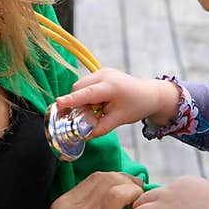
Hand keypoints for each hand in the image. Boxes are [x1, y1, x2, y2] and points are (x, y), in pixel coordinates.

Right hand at [54, 68, 179, 138]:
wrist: (149, 94)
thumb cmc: (136, 106)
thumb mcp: (119, 120)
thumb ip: (100, 128)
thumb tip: (83, 136)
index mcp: (111, 87)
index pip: (87, 94)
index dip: (72, 99)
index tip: (58, 103)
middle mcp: (104, 75)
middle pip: (79, 89)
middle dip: (77, 103)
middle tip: (88, 117)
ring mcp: (102, 72)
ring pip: (80, 87)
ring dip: (82, 100)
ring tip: (98, 109)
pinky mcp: (100, 73)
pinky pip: (85, 85)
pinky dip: (86, 96)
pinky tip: (99, 103)